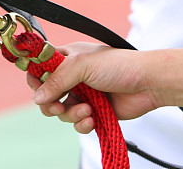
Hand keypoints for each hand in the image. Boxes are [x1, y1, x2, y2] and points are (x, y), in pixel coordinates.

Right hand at [28, 42, 158, 133]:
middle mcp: (72, 76)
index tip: (36, 87)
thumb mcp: (82, 66)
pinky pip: (77, 123)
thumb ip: (57, 80)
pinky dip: (82, 124)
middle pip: (47, 93)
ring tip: (86, 110)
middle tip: (58, 106)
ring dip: (71, 114)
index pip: (40, 67)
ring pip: (61, 111)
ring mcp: (82, 94)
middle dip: (50, 102)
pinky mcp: (93, 112)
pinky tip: (92, 118)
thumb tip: (37, 97)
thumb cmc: (118, 65)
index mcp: (66, 58)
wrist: (146, 84)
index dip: (35, 77)